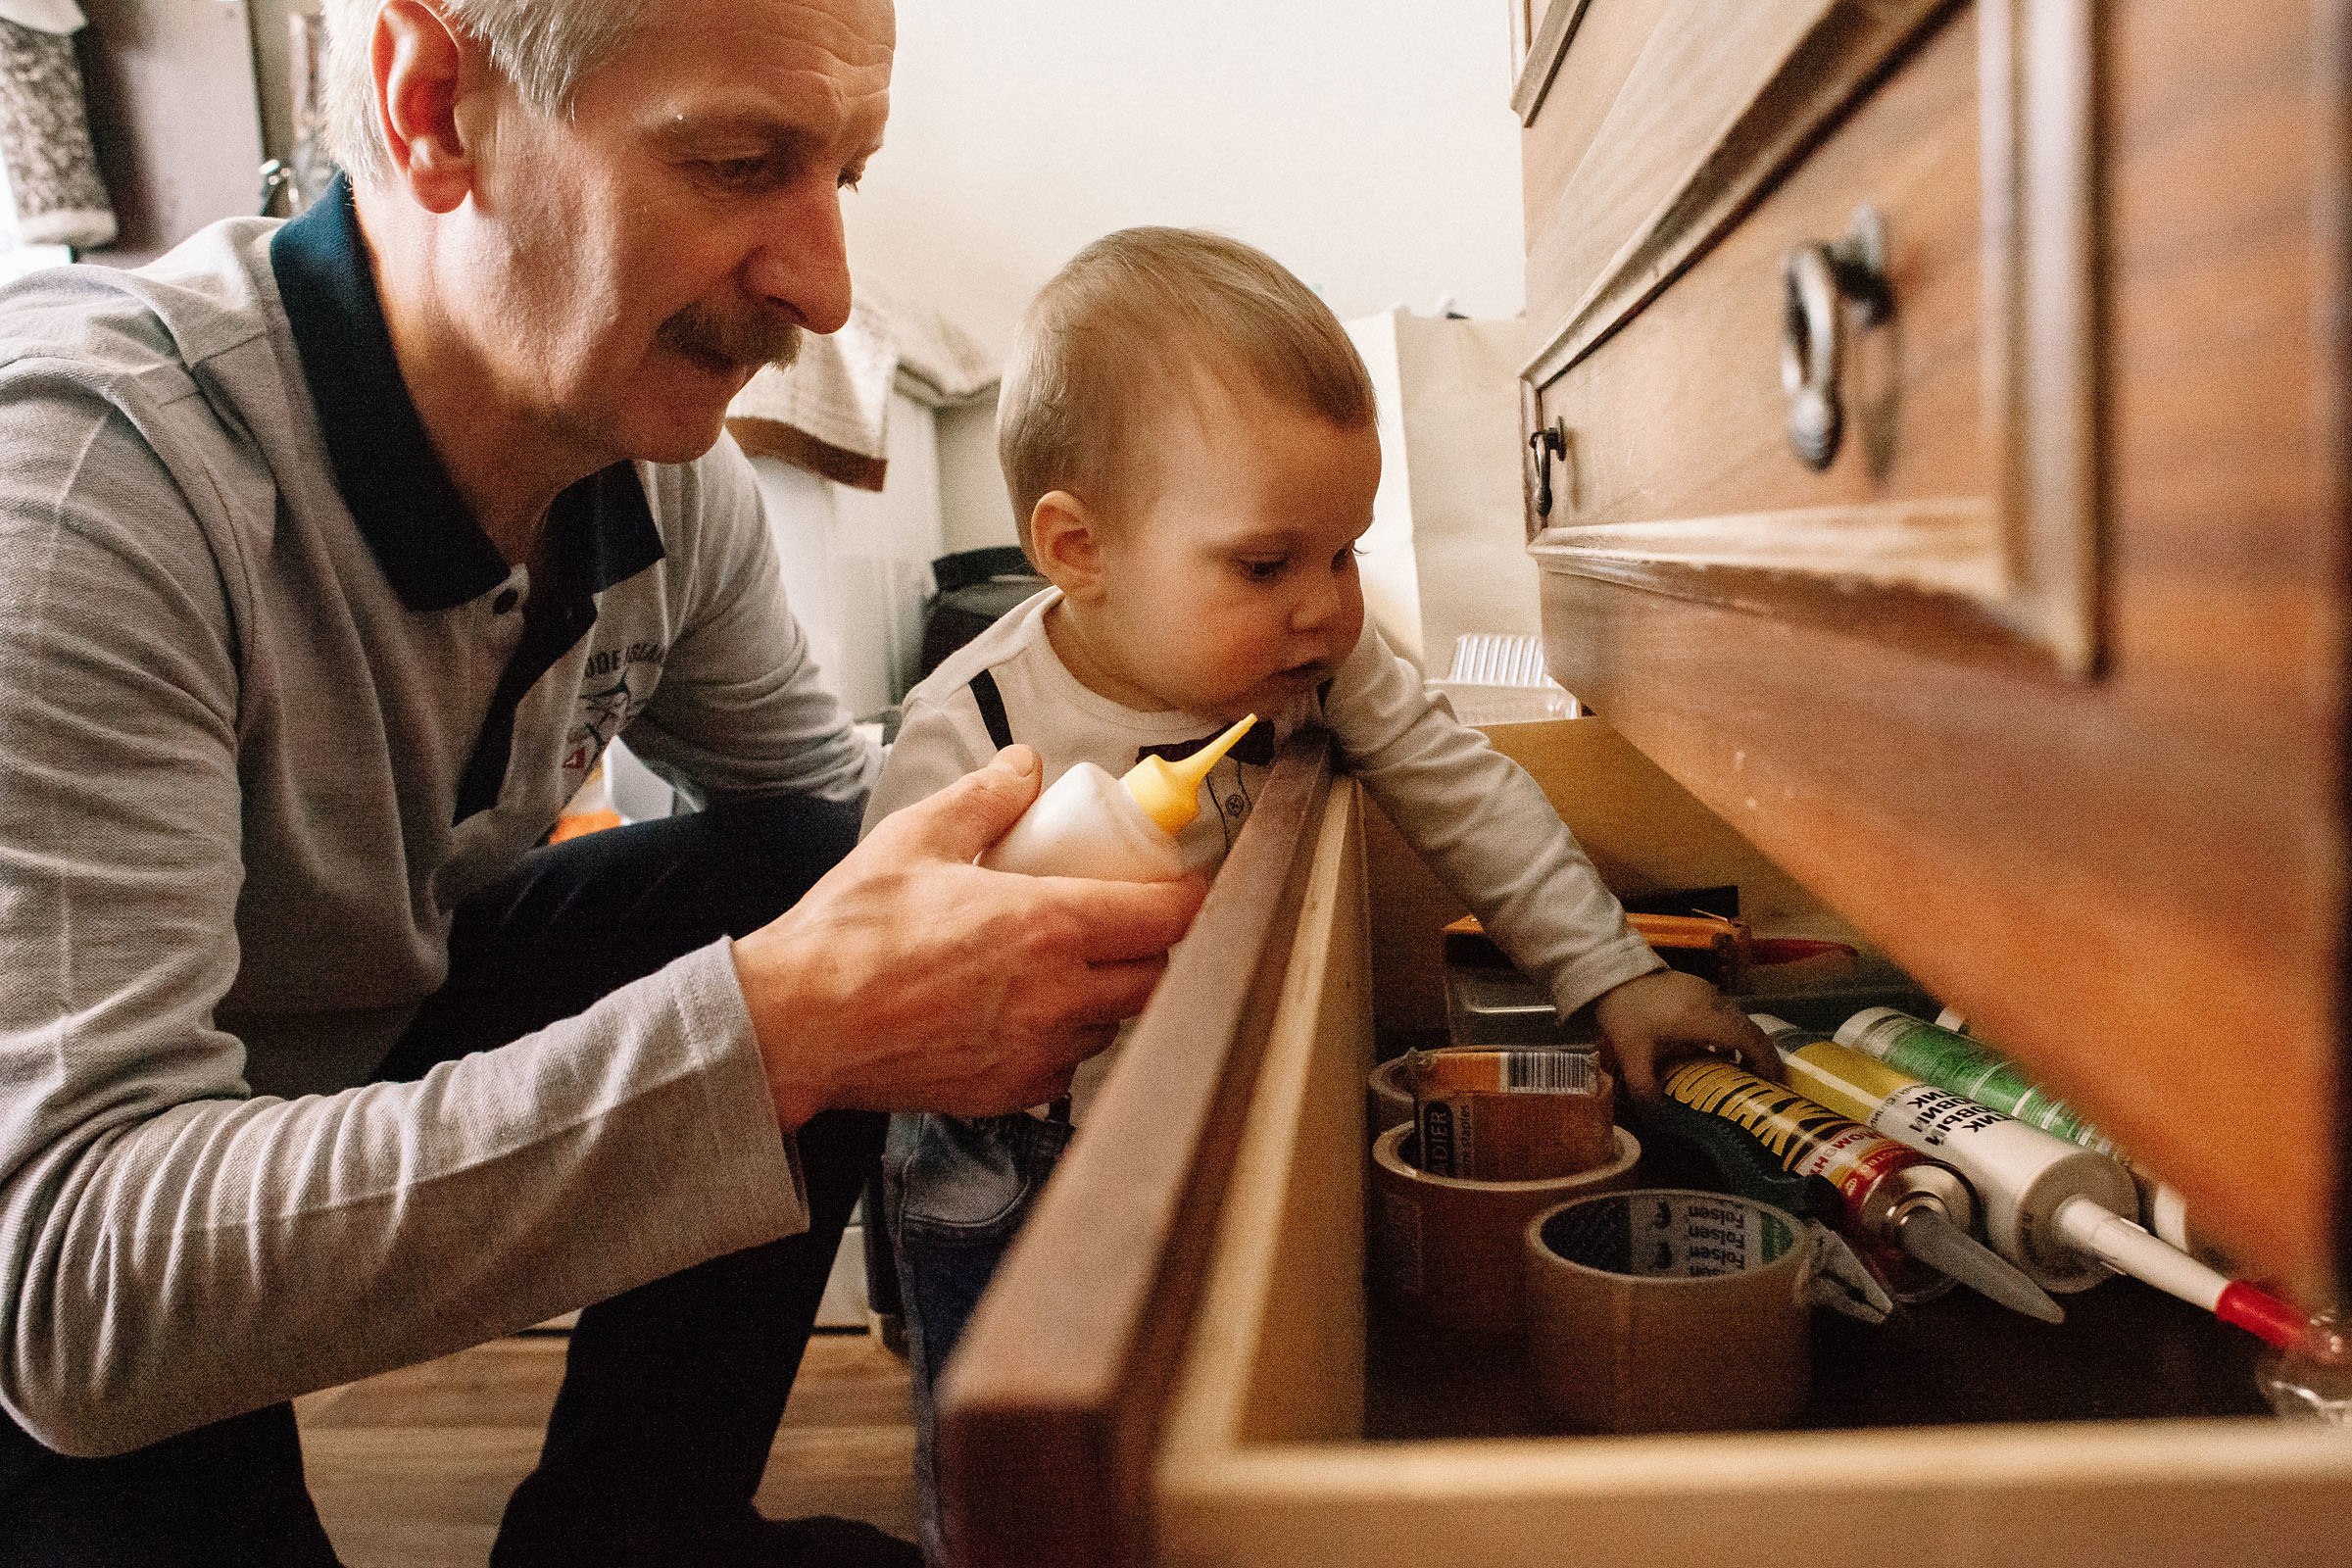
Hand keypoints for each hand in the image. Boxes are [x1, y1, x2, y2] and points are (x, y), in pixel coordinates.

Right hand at [731, 746, 1207, 1127]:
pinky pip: (1068, 1068)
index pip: (1167, 916)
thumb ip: (984, 797)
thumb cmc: (847, 938)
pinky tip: (1029, 1012)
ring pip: (1115, 1025)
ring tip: (1071, 965)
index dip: (1185, 895)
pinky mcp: (1011, 1093)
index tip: (1179, 882)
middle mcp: (1057, 996)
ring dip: (1110, 995)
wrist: (796, 1026)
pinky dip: (1065, 1040)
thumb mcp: (917, 838)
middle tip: (1128, 919)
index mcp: (1047, 926)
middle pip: (1157, 977)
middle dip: (1155, 946)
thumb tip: (1023, 768)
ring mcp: (1037, 1053)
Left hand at [1590, 968, 1779, 1100]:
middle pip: (1751, 1030)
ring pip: (1739, 1020)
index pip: (1750, 1040)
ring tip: (1741, 1071)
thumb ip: (1645, 1088)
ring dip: (1746, 1044)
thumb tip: (1656, 1118)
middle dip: (1762, 1057)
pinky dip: (1730, 1032)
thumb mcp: (1632, 1054)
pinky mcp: (1699, 987)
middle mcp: (1715, 1002)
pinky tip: (1714, 1050)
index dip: (1766, 1062)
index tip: (1774, 1083)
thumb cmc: (1625, 1011)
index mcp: (1705, 1018)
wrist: (1612, 971)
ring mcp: (1708, 991)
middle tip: (1764, 1083)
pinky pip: (1725, 1012)